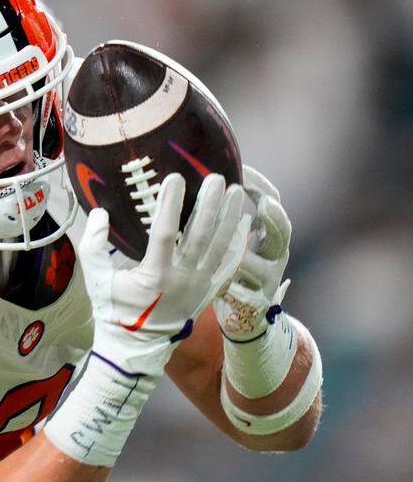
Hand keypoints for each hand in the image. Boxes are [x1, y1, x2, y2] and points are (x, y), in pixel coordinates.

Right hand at [79, 173, 248, 374]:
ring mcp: (199, 286)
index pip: (163, 232)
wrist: (136, 348)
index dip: (169, 204)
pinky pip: (228, 264)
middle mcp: (182, 279)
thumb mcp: (96, 280)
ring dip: (228, 218)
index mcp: (154, 275)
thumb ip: (93, 246)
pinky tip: (243, 222)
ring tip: (235, 192)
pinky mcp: (208, 292)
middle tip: (215, 178)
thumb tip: (100, 213)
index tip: (175, 178)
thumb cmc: (115, 311)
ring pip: (219, 247)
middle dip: (209, 205)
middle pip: (200, 236)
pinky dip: (237, 242)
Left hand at [214, 165, 291, 340]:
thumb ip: (222, 217)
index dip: (260, 185)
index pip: (270, 201)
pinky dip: (233, 289)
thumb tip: (198, 185)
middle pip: (283, 230)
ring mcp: (270, 277)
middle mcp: (274, 252)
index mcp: (266, 232)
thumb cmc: (233, 266)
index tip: (242, 170)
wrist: (243, 311)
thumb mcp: (234, 238)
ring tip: (235, 253)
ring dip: (247, 256)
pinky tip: (220, 288)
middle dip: (275, 217)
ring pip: (264, 264)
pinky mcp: (258, 301)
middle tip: (264, 204)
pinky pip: (247, 294)